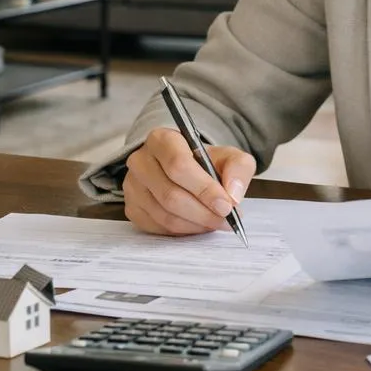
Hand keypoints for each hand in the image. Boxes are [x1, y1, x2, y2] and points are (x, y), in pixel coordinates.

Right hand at [122, 127, 255, 236]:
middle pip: (171, 195)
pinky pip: (159, 227)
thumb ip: (238, 168)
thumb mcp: (228, 156)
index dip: (204, 189)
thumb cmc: (205, 162)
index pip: (178, 165)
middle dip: (203, 212)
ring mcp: (133, 186)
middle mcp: (141, 161)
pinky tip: (198, 224)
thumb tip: (233, 194)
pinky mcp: (132, 208)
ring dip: (196, 224)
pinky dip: (183, 230)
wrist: (186, 170)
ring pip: (165, 215)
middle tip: (226, 220)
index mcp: (162, 140)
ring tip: (216, 222)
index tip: (226, 205)